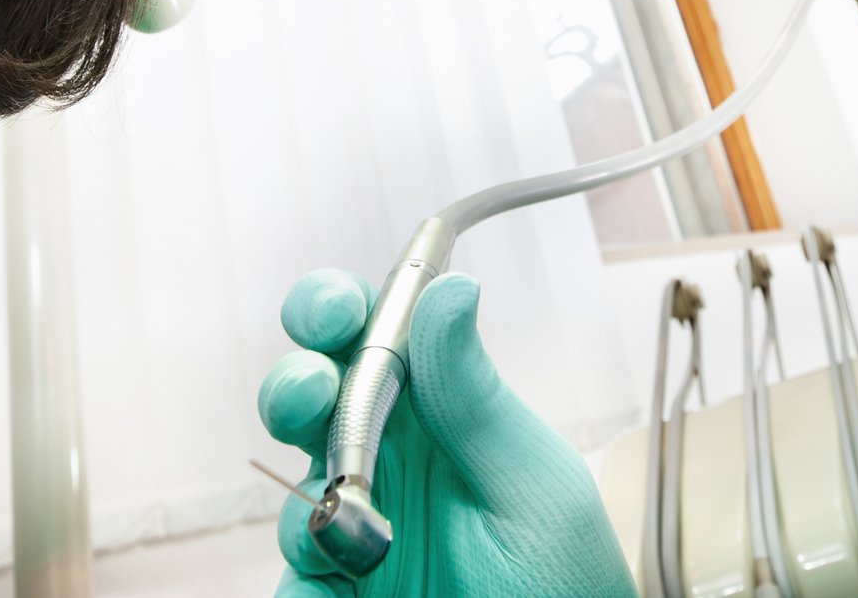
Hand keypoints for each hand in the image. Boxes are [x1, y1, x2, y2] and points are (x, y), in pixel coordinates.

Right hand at [257, 268, 638, 597]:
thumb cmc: (566, 575)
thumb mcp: (530, 484)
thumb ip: (474, 396)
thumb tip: (449, 289)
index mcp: (436, 411)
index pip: (372, 335)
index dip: (336, 308)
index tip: (334, 313)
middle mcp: (388, 460)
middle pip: (308, 399)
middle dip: (292, 386)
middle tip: (310, 397)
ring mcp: (360, 528)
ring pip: (291, 498)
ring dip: (305, 512)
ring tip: (351, 545)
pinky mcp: (341, 593)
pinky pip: (295, 584)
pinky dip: (302, 590)